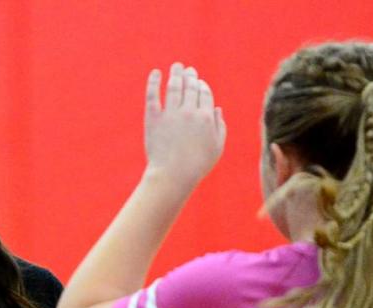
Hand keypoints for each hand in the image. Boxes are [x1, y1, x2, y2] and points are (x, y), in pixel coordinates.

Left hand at [144, 63, 225, 190]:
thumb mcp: (217, 148)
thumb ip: (219, 126)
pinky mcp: (154, 118)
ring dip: (175, 73)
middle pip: (190, 87)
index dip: (202, 86)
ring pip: (173, 86)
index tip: (199, 83)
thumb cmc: (197, 165)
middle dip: (190, 76)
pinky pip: (153, 94)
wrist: (173, 176)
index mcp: (206, 116)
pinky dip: (153, 81)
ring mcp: (171, 113)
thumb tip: (217, 109)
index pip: (204, 93)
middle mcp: (189, 111)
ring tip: (176, 67)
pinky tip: (155, 73)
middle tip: (187, 70)